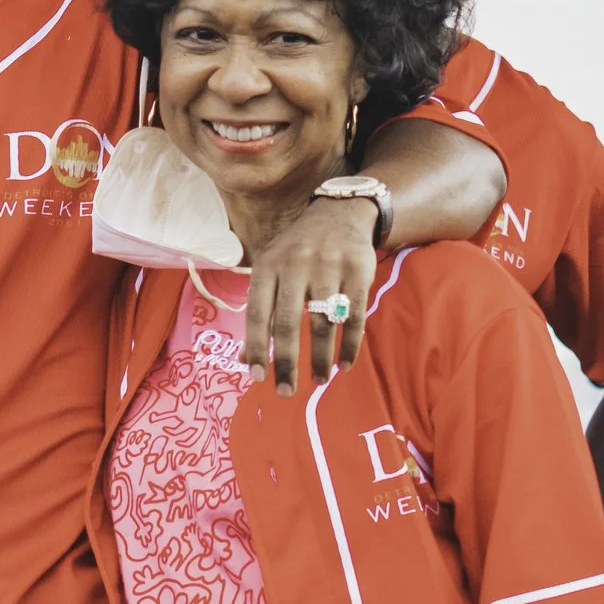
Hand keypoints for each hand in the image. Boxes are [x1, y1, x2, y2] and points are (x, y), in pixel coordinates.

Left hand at [244, 194, 378, 394]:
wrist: (339, 212)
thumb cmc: (295, 250)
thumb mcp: (270, 268)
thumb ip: (259, 310)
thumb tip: (245, 358)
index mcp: (268, 266)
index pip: (259, 314)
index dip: (257, 348)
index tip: (257, 378)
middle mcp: (296, 266)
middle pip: (288, 323)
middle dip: (286, 362)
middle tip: (286, 391)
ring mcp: (329, 268)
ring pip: (323, 323)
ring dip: (320, 357)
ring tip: (318, 380)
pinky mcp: (359, 272)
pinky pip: (354, 317)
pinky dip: (349, 345)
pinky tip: (344, 364)